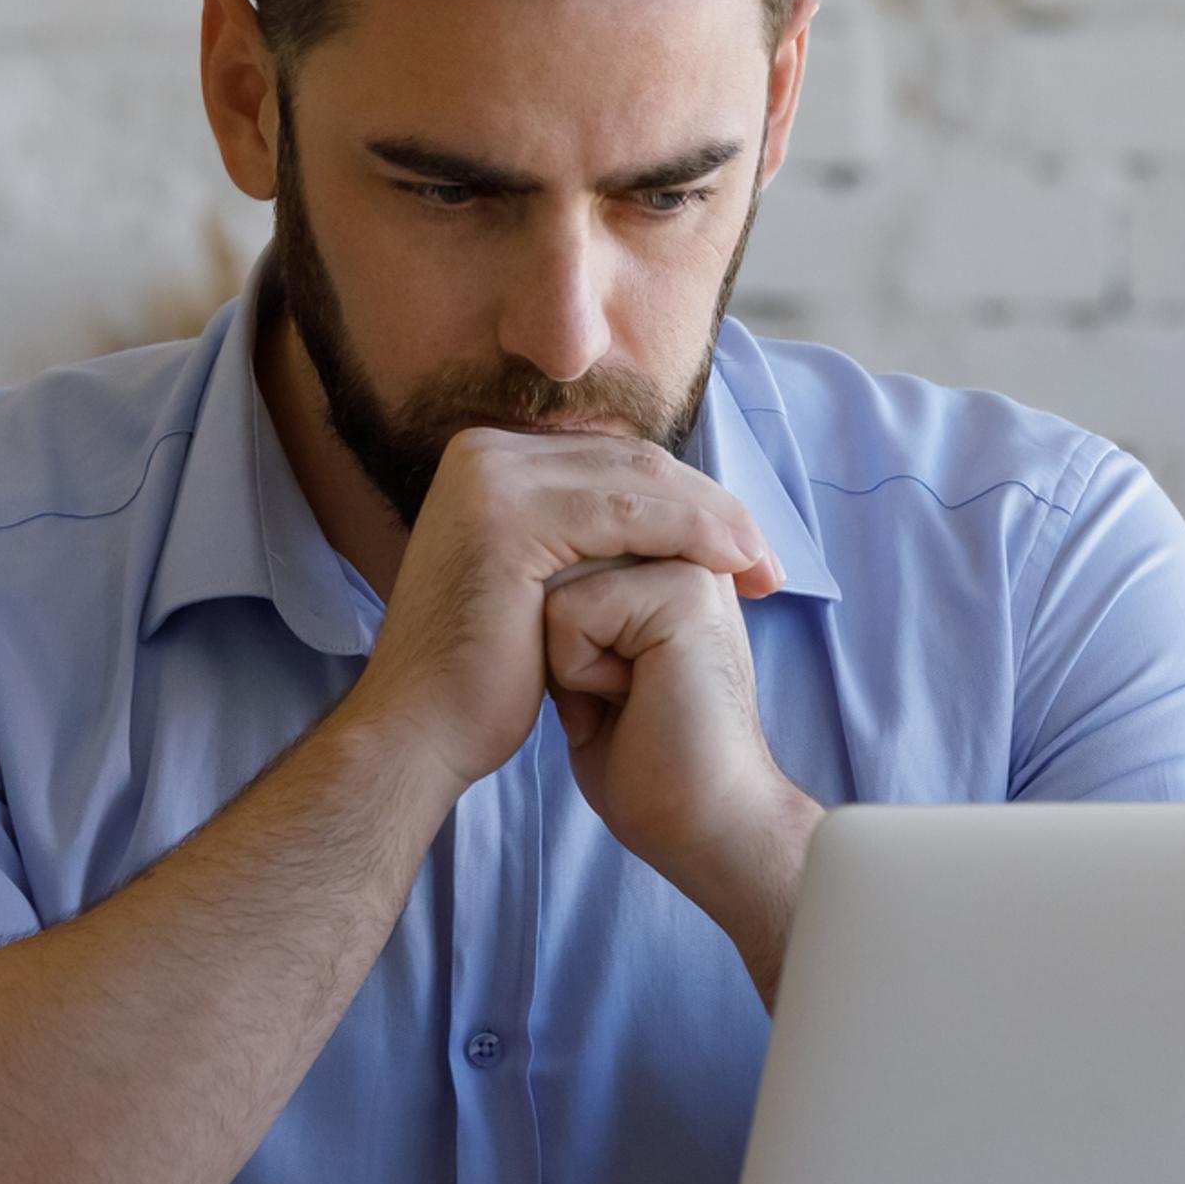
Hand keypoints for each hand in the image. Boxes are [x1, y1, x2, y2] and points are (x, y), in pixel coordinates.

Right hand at [345, 429, 780, 792]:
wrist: (418, 731)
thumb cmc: (482, 677)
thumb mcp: (539, 585)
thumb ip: (580, 538)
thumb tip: (657, 517)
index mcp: (488, 458)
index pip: (615, 460)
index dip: (689, 497)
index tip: (743, 548)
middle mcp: (483, 452)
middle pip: (632, 461)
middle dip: (711, 507)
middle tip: (766, 558)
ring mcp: (491, 477)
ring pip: (638, 482)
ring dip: (714, 519)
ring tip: (761, 564)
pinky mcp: (509, 514)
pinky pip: (627, 513)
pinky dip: (688, 531)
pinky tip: (730, 562)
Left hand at [544, 557, 822, 1000]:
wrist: (704, 824)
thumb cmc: (651, 765)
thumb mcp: (600, 667)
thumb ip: (581, 609)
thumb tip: (529, 572)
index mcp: (674, 570)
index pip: (566, 557)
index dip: (560, 634)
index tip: (625, 690)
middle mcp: (690, 558)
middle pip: (559, 561)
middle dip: (563, 640)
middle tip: (627, 696)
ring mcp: (693, 570)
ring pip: (559, 584)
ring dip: (570, 657)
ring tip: (630, 697)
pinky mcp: (685, 594)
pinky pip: (570, 610)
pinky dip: (579, 670)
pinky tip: (633, 698)